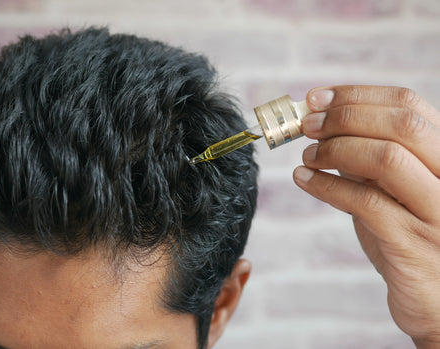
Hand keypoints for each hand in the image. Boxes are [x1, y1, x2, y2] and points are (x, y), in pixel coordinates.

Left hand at [293, 85, 439, 347]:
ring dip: (334, 149)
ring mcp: (438, 211)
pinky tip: (304, 180)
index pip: (409, 104)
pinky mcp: (414, 244)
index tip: (316, 98)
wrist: (438, 301)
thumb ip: (372, 156)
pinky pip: (365, 202)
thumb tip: (323, 121)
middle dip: (345, 117)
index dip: (356, 95)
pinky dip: (326, 185)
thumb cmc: (411, 237)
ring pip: (386, 158)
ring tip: (306, 156)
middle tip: (307, 125)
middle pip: (402, 124)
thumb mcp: (397, 188)